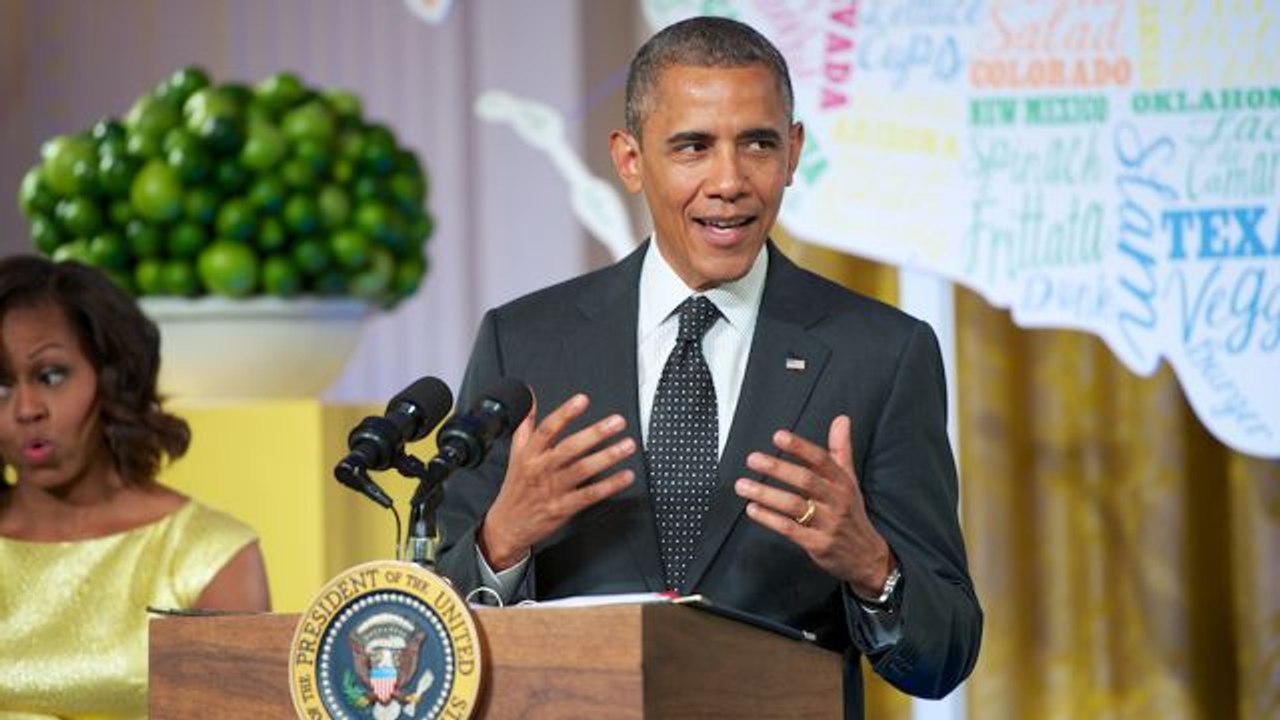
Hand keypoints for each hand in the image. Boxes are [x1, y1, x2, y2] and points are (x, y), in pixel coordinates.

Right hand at [479, 393, 636, 569]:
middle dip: (596, 433)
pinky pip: (590, 495)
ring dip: (608, 456)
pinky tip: (625, 476)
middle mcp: (542, 469)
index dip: (565, 413)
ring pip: (582, 470)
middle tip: (617, 422)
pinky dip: (609, 486)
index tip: (582, 400)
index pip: (547, 429)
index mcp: (530, 454)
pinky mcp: (563, 508)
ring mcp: (553, 489)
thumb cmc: (516, 488)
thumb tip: (531, 398)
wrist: (507, 525)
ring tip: (627, 445)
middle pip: (570, 447)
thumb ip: (526, 425)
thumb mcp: (516, 454)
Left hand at [733, 415, 892, 597]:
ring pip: (794, 505)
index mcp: (843, 482)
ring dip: (766, 494)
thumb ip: (841, 449)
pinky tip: (752, 509)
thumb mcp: (850, 480)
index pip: (822, 460)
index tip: (779, 436)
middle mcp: (836, 501)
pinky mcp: (817, 544)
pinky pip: (790, 529)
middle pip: (806, 481)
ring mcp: (827, 524)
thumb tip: (841, 420)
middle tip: (753, 459)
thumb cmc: (851, 513)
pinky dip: (769, 519)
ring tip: (743, 485)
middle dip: (778, 468)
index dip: (800, 447)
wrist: (867, 557)